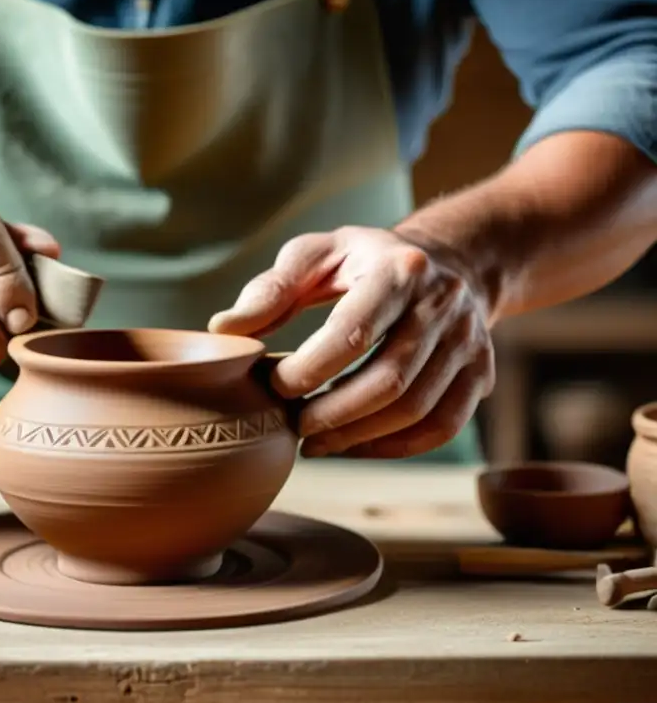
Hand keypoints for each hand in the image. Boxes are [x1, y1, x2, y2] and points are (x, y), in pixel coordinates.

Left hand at [209, 226, 494, 458]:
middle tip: (293, 426)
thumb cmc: (362, 261)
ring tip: (314, 442)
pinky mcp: (480, 373)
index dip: (311, 369)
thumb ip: (270, 290)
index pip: (355, 332)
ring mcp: (469, 343)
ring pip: (417, 411)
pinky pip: (441, 427)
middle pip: (390, 381)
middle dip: (334, 413)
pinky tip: (352, 446)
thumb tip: (223, 331)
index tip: (276, 386)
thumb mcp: (315, 255)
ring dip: (359, 436)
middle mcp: (444, 305)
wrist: (446, 262)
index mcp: (400, 269)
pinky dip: (393, 447)